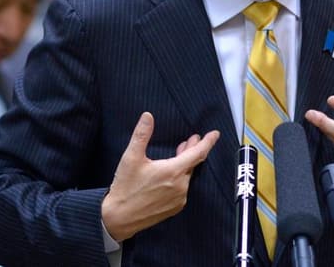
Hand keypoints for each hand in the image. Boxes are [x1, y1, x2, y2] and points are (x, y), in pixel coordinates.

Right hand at [101, 112, 219, 241]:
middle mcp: (180, 186)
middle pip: (193, 163)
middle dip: (193, 150)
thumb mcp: (131, 158)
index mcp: (173, 171)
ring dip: (185, 164)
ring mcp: (179, 198)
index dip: (208, 142)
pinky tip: (172, 175)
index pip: (198, 153)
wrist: (118, 218)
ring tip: (180, 155)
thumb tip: (148, 116)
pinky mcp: (175, 207)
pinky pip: (183, 189)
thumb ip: (141, 135)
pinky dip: (181, 178)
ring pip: (187, 176)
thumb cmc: (125, 188)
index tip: (215, 134)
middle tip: (192, 140)